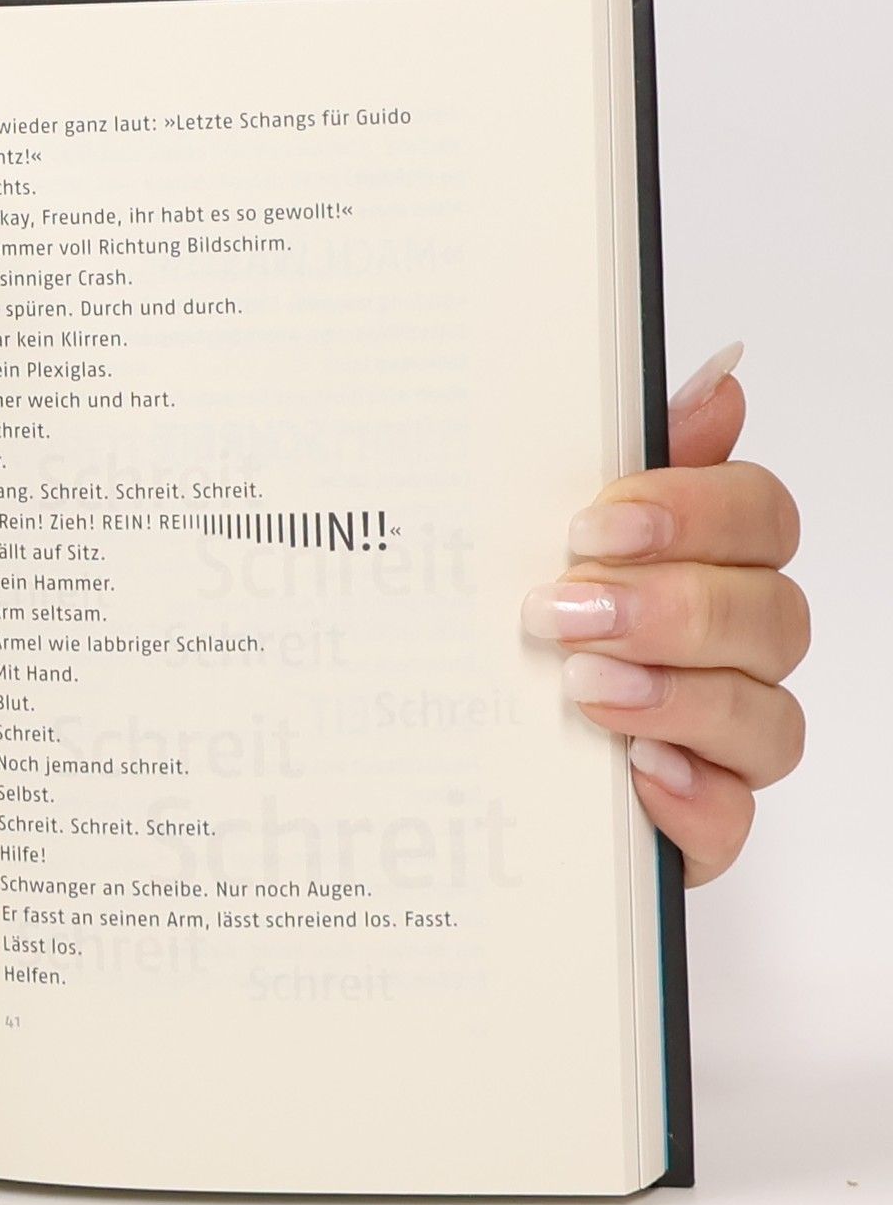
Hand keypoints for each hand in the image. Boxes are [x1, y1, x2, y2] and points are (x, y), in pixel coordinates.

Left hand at [524, 343, 808, 884]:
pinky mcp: (694, 826)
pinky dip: (691, 799)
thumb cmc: (499, 634)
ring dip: (677, 697)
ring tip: (581, 690)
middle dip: (671, 608)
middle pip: (772, 616)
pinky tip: (635, 774)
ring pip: (768, 719)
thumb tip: (719, 377)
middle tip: (564, 611)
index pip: (758, 517)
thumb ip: (619, 461)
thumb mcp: (527, 538)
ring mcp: (718, 744)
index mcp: (700, 566)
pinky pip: (733, 821)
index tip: (596, 525)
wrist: (431, 761)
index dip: (695, 512)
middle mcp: (727, 652)